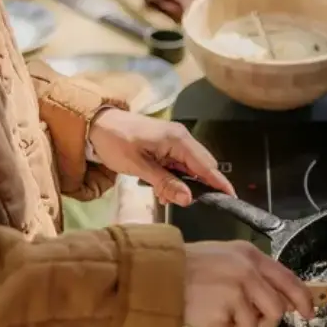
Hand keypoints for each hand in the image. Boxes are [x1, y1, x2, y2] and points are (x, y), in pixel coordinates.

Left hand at [88, 109, 233, 205]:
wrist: (94, 124)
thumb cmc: (115, 142)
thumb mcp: (138, 166)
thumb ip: (165, 183)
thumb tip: (189, 200)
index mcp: (178, 140)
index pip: (206, 165)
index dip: (219, 183)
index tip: (232, 199)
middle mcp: (182, 138)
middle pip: (202, 167)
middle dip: (198, 187)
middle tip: (183, 202)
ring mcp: (175, 141)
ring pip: (191, 168)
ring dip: (183, 184)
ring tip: (163, 194)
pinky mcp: (168, 145)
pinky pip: (180, 165)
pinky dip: (175, 178)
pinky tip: (160, 187)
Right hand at [184, 241, 314, 326]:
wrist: (158, 275)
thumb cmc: (192, 266)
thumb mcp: (228, 257)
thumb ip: (255, 274)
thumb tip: (282, 300)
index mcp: (252, 256)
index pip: (289, 280)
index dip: (303, 299)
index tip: (309, 312)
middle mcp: (248, 274)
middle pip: (277, 309)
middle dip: (268, 320)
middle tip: (253, 318)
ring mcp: (236, 296)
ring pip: (253, 325)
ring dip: (239, 323)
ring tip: (217, 308)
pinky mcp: (221, 316)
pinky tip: (205, 313)